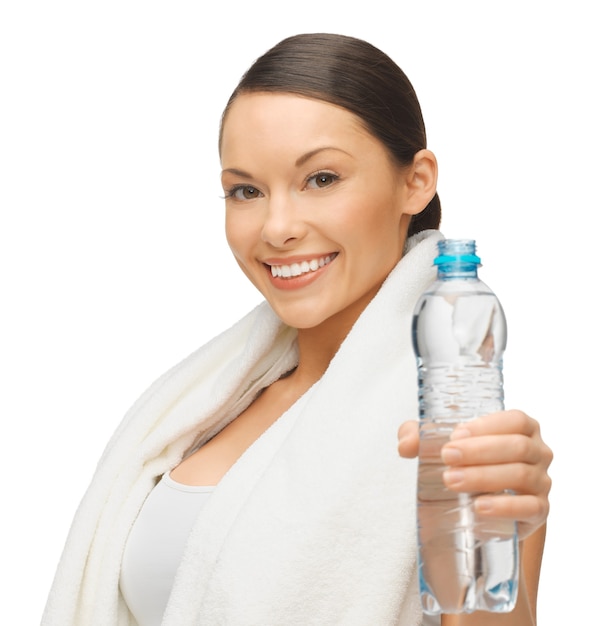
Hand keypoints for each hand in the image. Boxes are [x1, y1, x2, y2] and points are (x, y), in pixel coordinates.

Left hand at [397, 410, 552, 540]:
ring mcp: (542, 483)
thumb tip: (405, 445)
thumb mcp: (443, 445)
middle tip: (447, 457)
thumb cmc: (467, 463)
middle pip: (517, 447)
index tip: (455, 434)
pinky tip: (479, 507)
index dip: (486, 425)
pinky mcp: (539, 512)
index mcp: (522, 428)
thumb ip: (420, 437)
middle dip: (479, 451)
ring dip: (484, 477)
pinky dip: (504, 507)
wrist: (482, 506)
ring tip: (451, 481)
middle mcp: (538, 452)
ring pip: (521, 475)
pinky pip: (530, 508)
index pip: (515, 420)